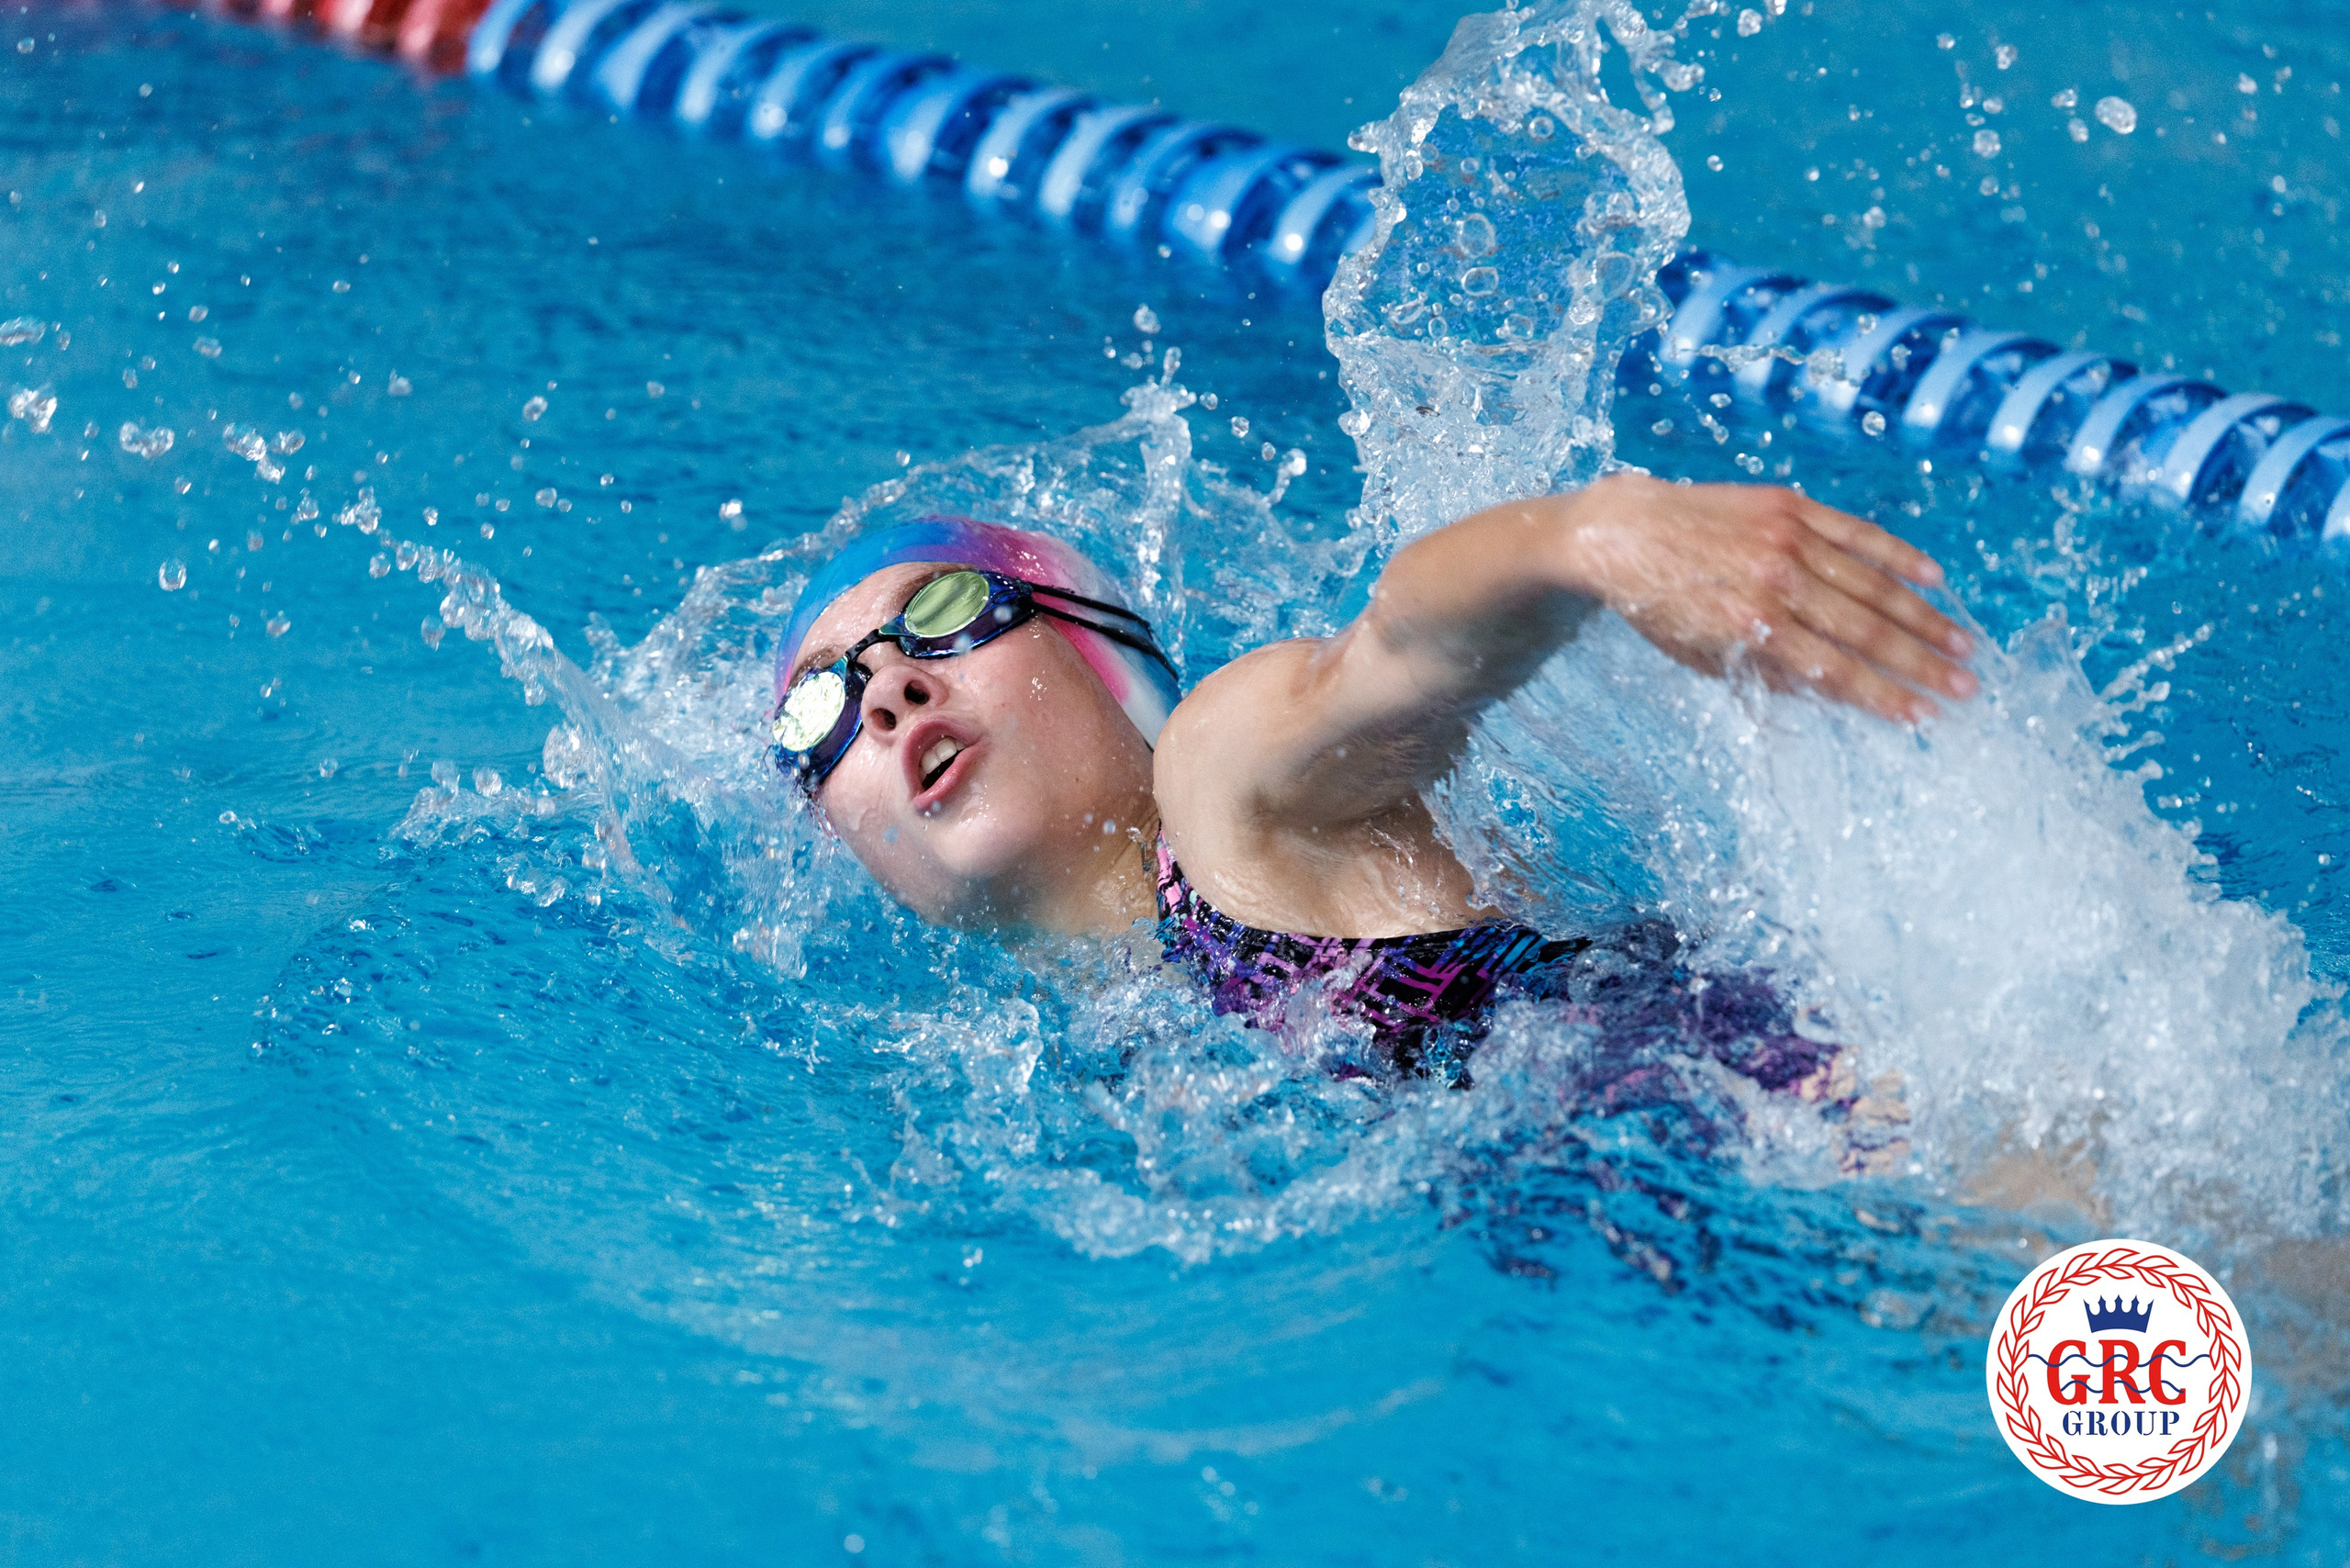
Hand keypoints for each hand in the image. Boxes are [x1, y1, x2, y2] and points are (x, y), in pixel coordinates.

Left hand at [1560, 474, 1976, 722]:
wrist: (1620, 532)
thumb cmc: (1658, 605)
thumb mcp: (1702, 656)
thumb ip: (1766, 675)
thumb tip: (1832, 695)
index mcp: (1751, 628)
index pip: (1836, 671)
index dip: (1884, 697)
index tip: (1923, 717)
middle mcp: (1775, 583)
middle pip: (1866, 631)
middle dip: (1921, 664)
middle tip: (1966, 687)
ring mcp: (1786, 539)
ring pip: (1872, 584)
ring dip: (1924, 617)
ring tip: (1963, 645)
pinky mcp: (1788, 506)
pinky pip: (1856, 533)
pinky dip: (1897, 555)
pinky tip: (1933, 577)